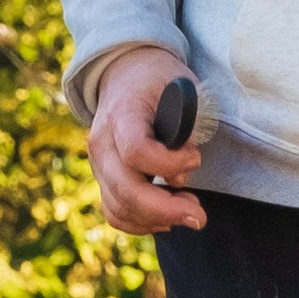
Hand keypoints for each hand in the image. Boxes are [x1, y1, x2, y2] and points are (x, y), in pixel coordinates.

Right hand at [88, 45, 206, 235]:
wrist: (126, 74)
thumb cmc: (159, 80)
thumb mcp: (181, 85)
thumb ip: (187, 125)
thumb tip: (182, 172)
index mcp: (122, 114)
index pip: (136, 151)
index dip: (169, 164)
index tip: (196, 157)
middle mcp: (102, 142)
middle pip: (126, 189)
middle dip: (166, 209)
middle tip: (199, 215)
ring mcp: (99, 164)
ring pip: (119, 207)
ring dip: (157, 219)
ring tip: (189, 211)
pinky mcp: (103, 178)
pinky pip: (115, 213)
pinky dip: (141, 223)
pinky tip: (167, 218)